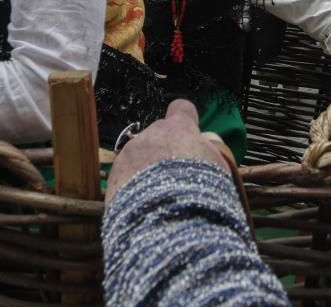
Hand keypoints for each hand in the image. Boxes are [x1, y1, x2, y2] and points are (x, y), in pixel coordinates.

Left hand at [105, 99, 228, 203]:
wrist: (169, 220)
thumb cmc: (201, 191)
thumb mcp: (217, 166)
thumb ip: (207, 152)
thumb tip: (202, 150)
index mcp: (179, 128)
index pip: (181, 109)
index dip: (185, 121)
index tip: (188, 135)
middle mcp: (150, 135)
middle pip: (157, 137)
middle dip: (164, 153)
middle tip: (174, 179)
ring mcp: (128, 155)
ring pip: (138, 158)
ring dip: (146, 172)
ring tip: (158, 199)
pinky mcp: (113, 178)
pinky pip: (125, 179)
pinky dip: (133, 190)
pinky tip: (144, 208)